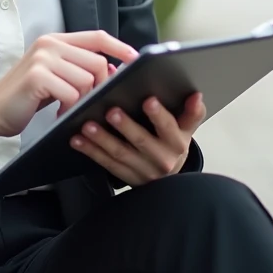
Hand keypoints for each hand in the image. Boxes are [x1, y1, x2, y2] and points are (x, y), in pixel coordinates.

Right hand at [0, 31, 138, 137]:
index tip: (135, 59)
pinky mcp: (37, 77)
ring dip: (82, 100)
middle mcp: (50, 45)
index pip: (97, 37)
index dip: (120, 47)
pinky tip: (57, 113)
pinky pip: (72, 94)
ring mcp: (42, 59)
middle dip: (99, 87)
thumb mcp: (54, 76)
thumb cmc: (24, 96)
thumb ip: (79, 68)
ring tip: (66, 108)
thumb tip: (112, 69)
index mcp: (55, 41)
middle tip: (84, 103)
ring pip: (87, 80)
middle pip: (98, 63)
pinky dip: (68, 108)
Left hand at [70, 92, 206, 186]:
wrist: (168, 178)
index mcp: (177, 141)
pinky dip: (91, 151)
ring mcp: (143, 170)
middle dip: (125, 126)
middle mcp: (163, 158)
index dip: (160, 115)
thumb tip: (195, 93)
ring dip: (102, 139)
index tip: (149, 100)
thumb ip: (190, 110)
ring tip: (87, 125)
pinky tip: (78, 140)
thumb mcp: (185, 127)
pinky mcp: (127, 178)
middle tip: (111, 111)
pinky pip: (107, 164)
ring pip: (121, 154)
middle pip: (142, 141)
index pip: (170, 127)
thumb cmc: (173, 142)